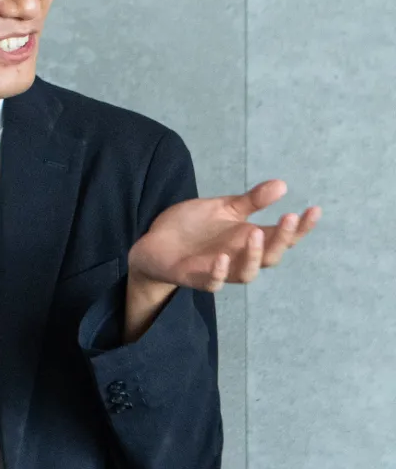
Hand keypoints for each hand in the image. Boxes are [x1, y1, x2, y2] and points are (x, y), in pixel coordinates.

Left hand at [130, 179, 320, 290]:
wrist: (154, 241)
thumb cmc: (193, 227)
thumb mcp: (223, 208)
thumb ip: (251, 201)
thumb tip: (282, 185)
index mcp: (249, 239)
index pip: (283, 237)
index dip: (301, 227)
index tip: (314, 209)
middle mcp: (240, 257)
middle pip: (271, 255)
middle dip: (283, 238)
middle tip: (288, 217)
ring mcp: (219, 270)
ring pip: (246, 273)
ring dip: (253, 256)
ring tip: (255, 233)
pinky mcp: (195, 278)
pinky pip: (212, 283)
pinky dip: (218, 272)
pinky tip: (220, 258)